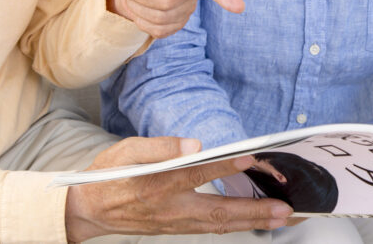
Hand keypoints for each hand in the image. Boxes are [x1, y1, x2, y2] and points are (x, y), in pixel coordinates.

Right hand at [65, 136, 291, 240]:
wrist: (88, 210)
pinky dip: (237, 225)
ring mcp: (174, 223)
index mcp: (154, 185)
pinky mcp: (177, 228)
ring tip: (283, 218)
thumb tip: (193, 144)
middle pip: (217, 212)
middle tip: (285, 210)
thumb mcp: (125, 151)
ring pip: (219, 225)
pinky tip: (256, 220)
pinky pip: (212, 228)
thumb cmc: (108, 176)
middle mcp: (168, 209)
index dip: (223, 166)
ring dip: (253, 223)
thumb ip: (160, 146)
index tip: (249, 157)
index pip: (194, 173)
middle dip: (254, 212)